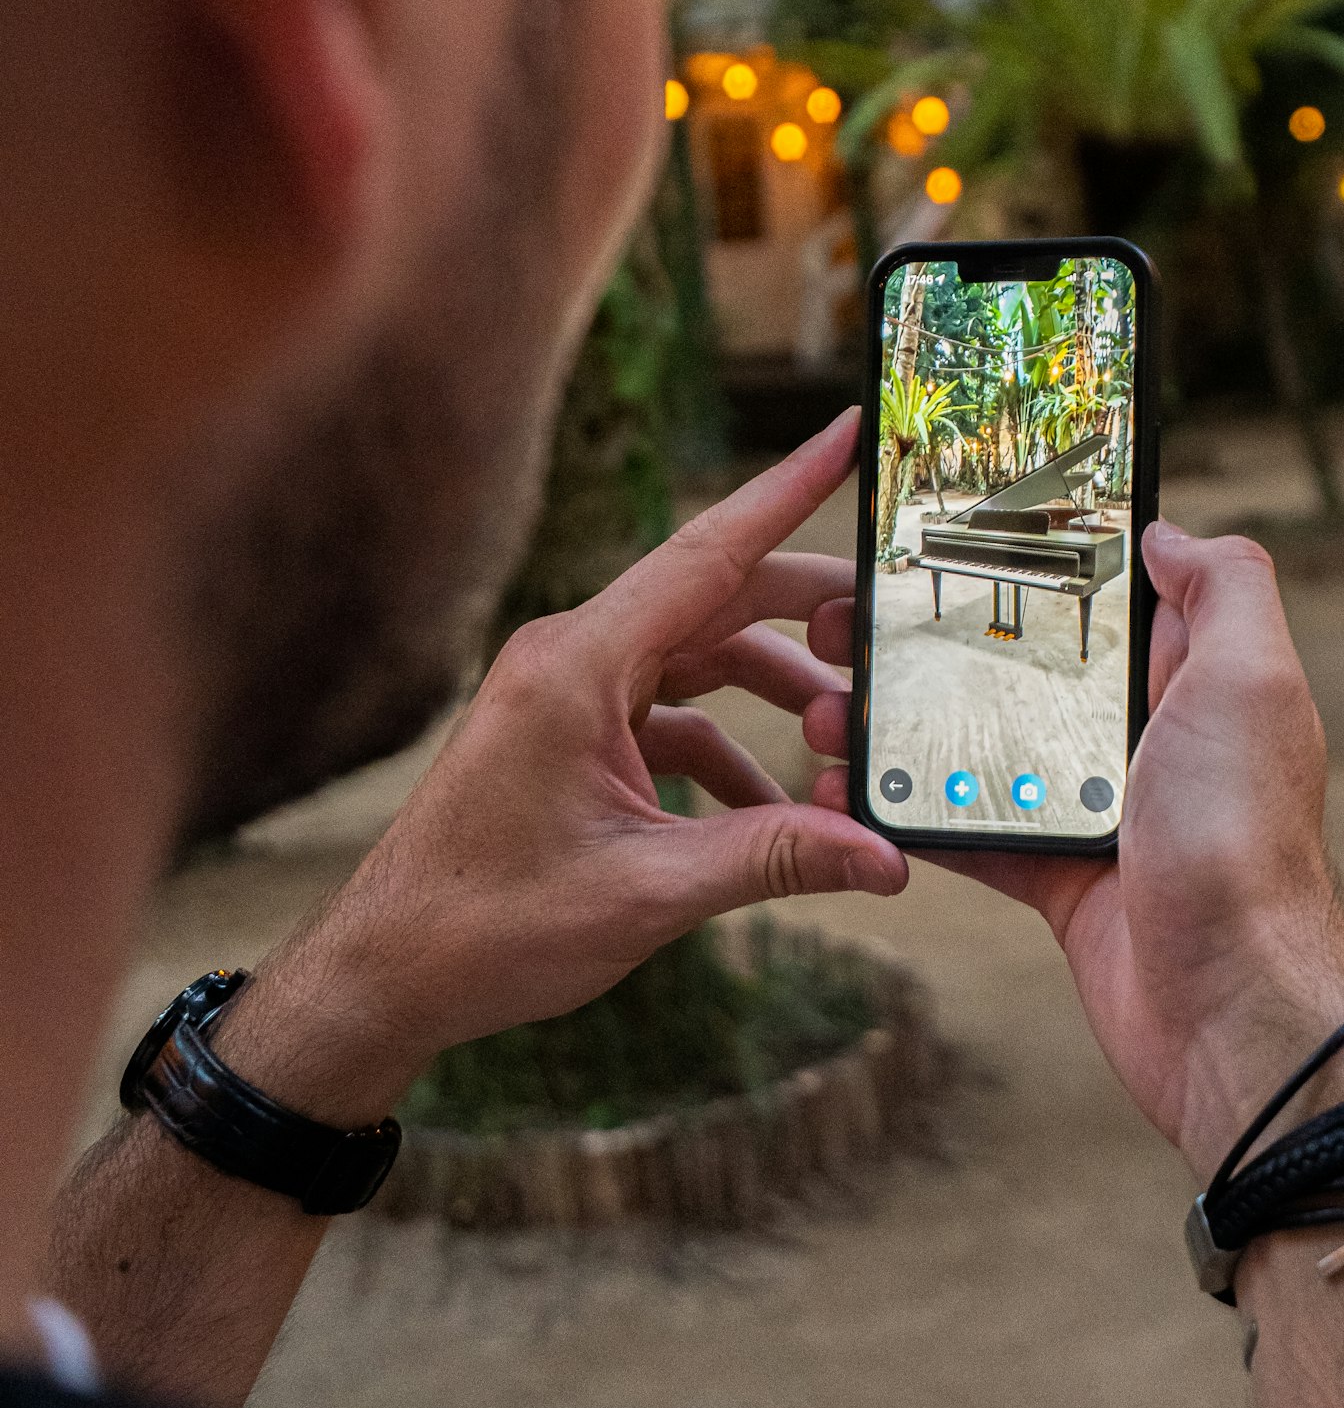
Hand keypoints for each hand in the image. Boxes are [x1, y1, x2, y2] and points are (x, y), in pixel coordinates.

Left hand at [228, 412, 906, 1120]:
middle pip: (717, 599)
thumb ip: (774, 859)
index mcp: (579, 665)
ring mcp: (567, 695)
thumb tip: (884, 858)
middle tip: (893, 616)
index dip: (787, 489)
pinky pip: (669, 714)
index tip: (846, 432)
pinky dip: (728, 747)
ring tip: (843, 732)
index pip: (708, 552)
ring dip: (773, 689)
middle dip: (810, 608)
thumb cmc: (486, 926)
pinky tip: (774, 808)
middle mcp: (572, 658)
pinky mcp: (568, 736)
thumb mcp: (648, 892)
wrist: (385, 975)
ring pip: (697, 657)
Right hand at [806, 520, 1343, 1178]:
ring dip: (899, 727)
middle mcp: (1142, 735)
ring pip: (978, 745)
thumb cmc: (1245, 841)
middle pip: (1019, 664)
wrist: (1232, 1010)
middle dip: (931, 640)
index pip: (1103, 592)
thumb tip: (1169, 531)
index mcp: (1189, 676)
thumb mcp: (1252, 684)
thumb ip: (1224, 590)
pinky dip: (907, 818)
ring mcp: (1095, 808)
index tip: (943, 529)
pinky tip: (847, 796)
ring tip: (824, 709)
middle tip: (844, 622)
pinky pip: (967, 833)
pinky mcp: (1059, 879)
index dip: (1027, 556)